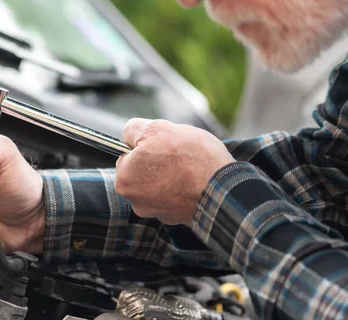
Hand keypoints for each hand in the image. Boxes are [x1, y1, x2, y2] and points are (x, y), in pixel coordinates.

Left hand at [116, 119, 234, 224]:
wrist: (223, 187)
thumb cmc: (190, 157)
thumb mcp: (157, 128)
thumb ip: (134, 129)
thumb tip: (128, 135)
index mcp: (124, 180)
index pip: (127, 155)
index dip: (145, 145)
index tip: (162, 144)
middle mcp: (135, 201)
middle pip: (143, 171)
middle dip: (158, 161)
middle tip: (177, 154)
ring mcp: (156, 212)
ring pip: (159, 183)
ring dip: (170, 175)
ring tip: (188, 167)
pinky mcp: (175, 218)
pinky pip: (174, 196)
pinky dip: (182, 188)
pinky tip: (194, 180)